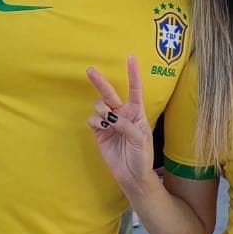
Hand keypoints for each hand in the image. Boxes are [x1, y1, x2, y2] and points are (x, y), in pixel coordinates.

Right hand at [86, 56, 155, 190]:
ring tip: (109, 123)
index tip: (131, 57)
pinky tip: (102, 130)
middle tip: (90, 70)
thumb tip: (110, 117)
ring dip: (102, 111)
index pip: (135, 89)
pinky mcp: (99, 132)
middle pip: (110, 93)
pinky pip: (92, 120)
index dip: (133, 74)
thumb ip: (126, 125)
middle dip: (100, 82)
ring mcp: (109, 123)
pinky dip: (96, 122)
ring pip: (99, 106)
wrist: (132, 175)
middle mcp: (122, 114)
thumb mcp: (140, 138)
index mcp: (137, 112)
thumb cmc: (142, 155)